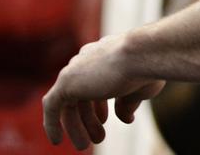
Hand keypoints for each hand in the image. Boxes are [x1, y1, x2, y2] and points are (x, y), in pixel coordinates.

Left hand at [41, 33, 165, 148]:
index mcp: (106, 56)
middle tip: (98, 138)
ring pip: (69, 102)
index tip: (106, 120)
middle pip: (82, 94)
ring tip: (84, 146)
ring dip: (76, 125)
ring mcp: (75, 69)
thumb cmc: (147, 69)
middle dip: (89, 118)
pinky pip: (52, 105)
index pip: (97, 82)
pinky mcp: (66, 81)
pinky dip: (52, 123)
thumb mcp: (139, 89)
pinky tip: (57, 141)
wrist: (142, 54)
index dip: (100, 104)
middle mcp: (88, 59)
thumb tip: (124, 118)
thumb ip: (127, 103)